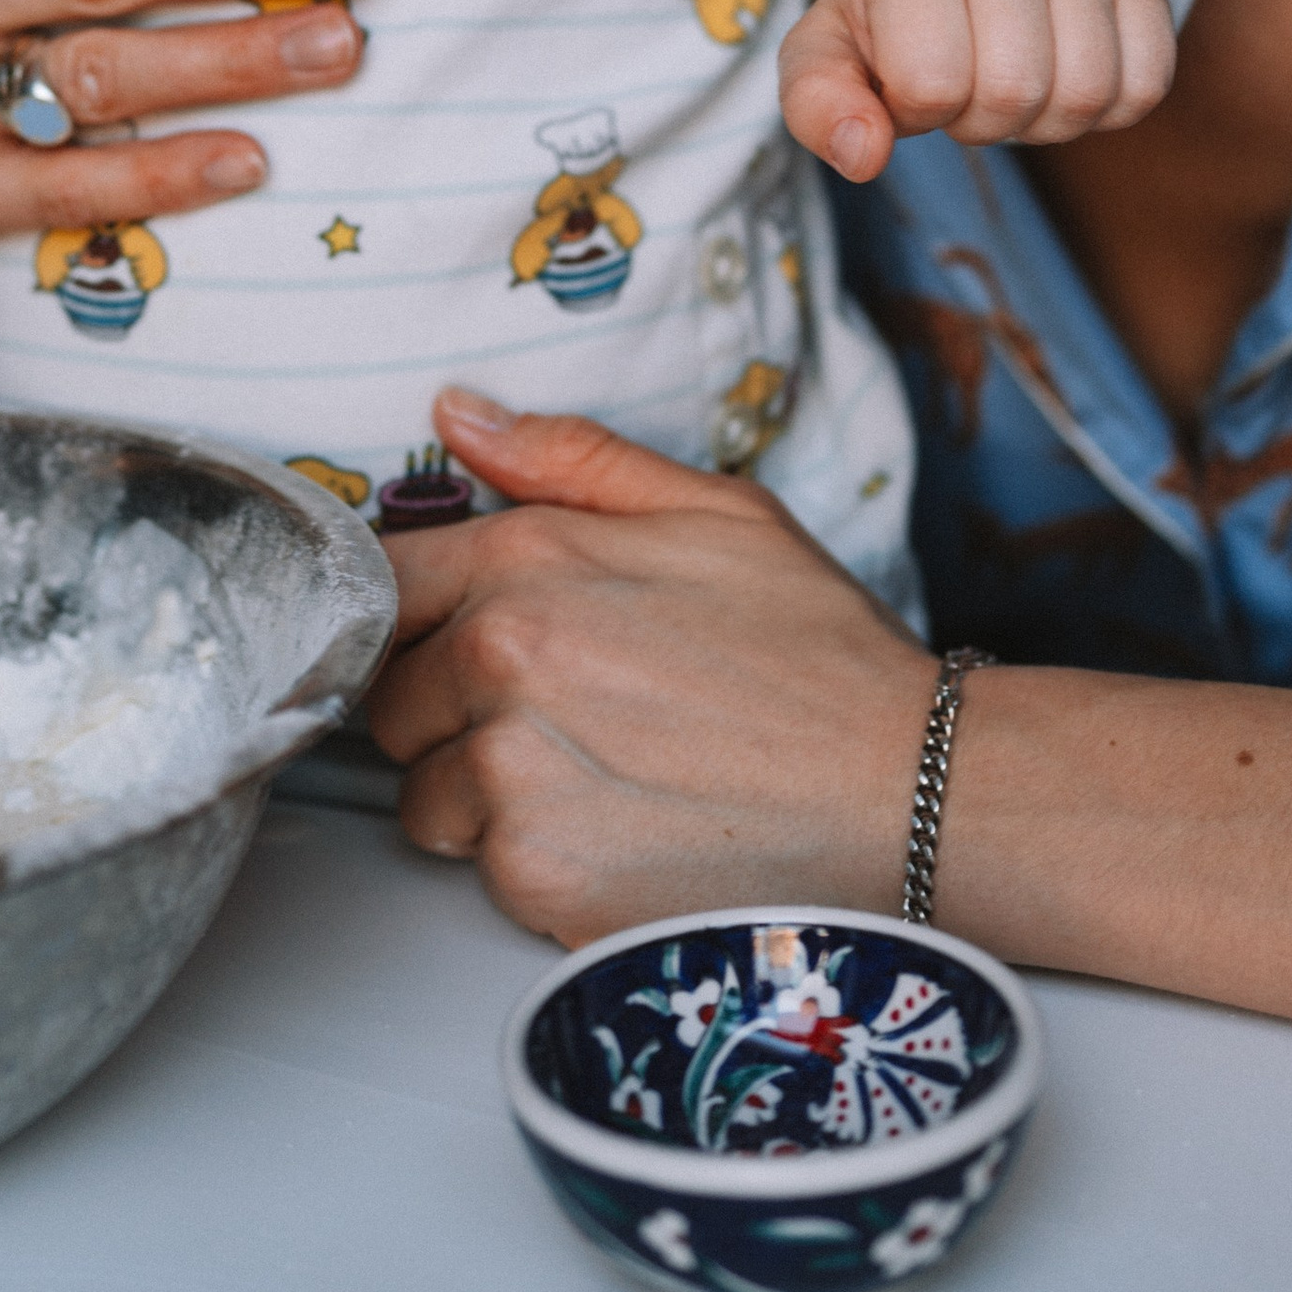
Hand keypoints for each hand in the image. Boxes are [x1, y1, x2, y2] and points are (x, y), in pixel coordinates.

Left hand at [366, 388, 932, 943]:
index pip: (385, 584)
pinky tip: (619, 834)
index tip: (459, 638)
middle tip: (564, 715)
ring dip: (483, 794)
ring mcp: (510, 775)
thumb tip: (457, 416)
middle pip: (394, 697)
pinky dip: (534, 861)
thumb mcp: (715, 512)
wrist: (905, 794)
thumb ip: (569, 460)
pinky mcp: (535, 874)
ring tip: (597, 778)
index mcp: (529, 564)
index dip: (419, 613)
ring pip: (425, 793)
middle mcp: (501, 664)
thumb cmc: (820, 654)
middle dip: (453, 708)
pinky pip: (479, 868)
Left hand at [782, 0, 1176, 177]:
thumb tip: (862, 156)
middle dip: (984, 120)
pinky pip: (1144, 87)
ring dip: (1045, 119)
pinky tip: (1067, 66)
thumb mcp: (830, 48)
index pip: (931, 86)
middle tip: (968, 80)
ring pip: (1084, 95)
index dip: (918, 110)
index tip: (911, 79)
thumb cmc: (898, 12)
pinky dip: (1106, 105)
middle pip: (1014, 95)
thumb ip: (816, 105)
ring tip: (1015, 74)